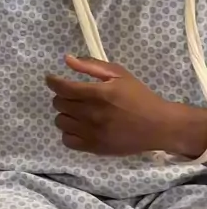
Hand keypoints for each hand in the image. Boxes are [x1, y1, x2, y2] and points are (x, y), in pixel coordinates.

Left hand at [46, 55, 181, 156]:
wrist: (158, 125)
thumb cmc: (139, 96)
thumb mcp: (119, 74)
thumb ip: (91, 65)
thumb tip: (67, 59)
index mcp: (99, 93)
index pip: (63, 88)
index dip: (52, 82)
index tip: (51, 79)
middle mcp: (92, 114)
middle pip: (59, 104)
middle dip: (61, 96)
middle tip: (71, 94)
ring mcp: (92, 133)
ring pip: (60, 122)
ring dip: (65, 114)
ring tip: (76, 110)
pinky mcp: (94, 148)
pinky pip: (67, 140)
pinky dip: (69, 132)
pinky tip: (79, 126)